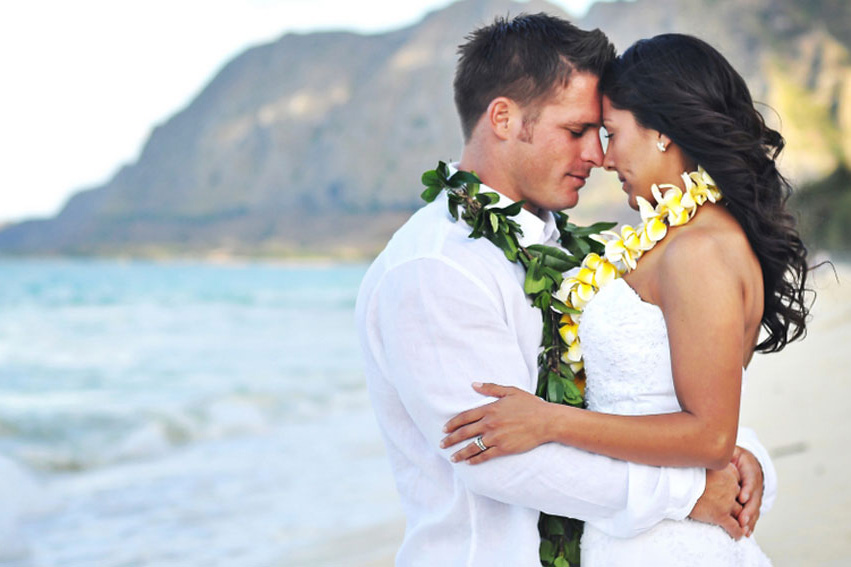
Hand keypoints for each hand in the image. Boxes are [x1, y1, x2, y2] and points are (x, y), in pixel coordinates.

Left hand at [440, 382, 554, 463]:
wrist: (546, 421)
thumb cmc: (529, 405)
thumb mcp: (510, 391)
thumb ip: (491, 388)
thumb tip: (474, 384)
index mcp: (489, 409)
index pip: (465, 417)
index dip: (452, 424)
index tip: (444, 429)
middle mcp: (490, 424)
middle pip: (464, 433)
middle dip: (451, 439)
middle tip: (442, 444)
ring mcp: (496, 437)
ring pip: (472, 447)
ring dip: (460, 453)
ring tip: (452, 458)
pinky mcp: (504, 448)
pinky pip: (485, 455)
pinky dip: (475, 460)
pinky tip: (469, 463)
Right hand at [689, 463, 744, 539]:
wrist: (678, 484)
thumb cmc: (684, 472)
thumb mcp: (701, 461)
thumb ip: (709, 462)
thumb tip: (704, 458)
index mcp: (728, 472)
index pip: (738, 481)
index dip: (736, 488)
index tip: (734, 492)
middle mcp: (731, 487)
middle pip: (740, 497)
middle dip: (739, 504)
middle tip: (738, 509)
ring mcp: (727, 502)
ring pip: (739, 513)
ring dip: (741, 520)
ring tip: (740, 524)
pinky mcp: (721, 516)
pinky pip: (734, 527)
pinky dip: (737, 532)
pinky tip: (738, 536)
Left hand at [732, 446, 763, 536]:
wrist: (746, 460)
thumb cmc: (734, 456)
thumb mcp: (732, 452)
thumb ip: (726, 455)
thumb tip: (714, 453)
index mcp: (750, 469)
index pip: (750, 479)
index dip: (747, 489)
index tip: (742, 497)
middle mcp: (755, 482)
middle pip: (754, 497)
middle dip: (748, 509)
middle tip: (742, 519)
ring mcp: (756, 493)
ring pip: (755, 507)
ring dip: (750, 519)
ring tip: (743, 529)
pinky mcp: (754, 501)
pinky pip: (753, 513)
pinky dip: (751, 523)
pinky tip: (747, 532)